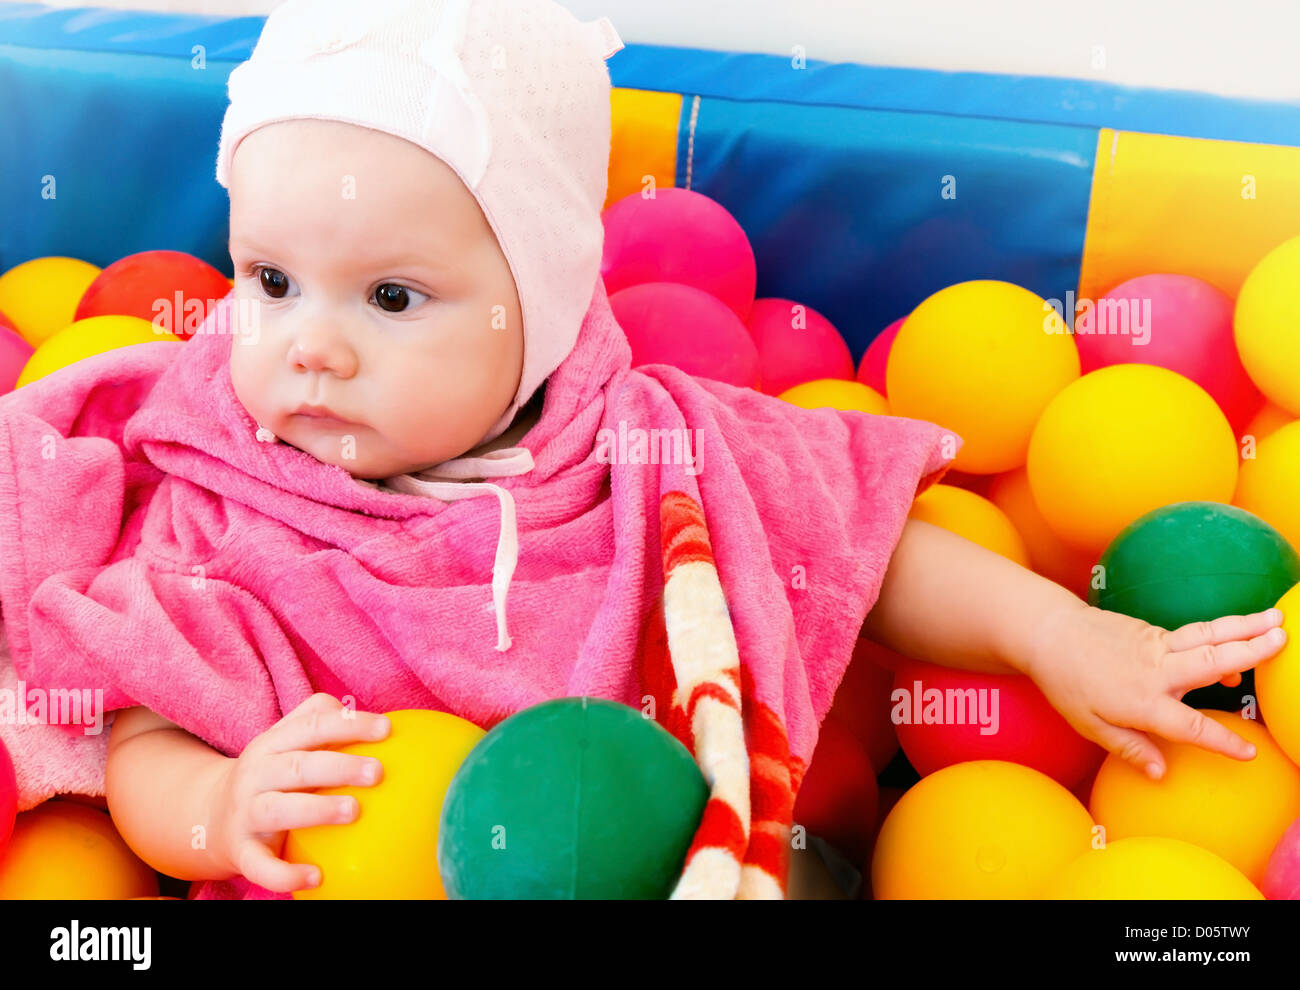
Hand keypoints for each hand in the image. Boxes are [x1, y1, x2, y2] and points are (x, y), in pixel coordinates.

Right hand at [205, 693, 390, 892]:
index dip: (349, 725)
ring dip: (317, 810)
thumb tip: (375, 722)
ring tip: (354, 811)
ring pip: (277, 809)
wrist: (208, 816)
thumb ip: (322, 724)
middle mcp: (256, 774)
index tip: (386, 730)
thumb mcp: (286, 743)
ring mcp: (246, 813)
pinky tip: (316, 878)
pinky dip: (284, 874)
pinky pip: (260, 866)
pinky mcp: (241, 851)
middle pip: (298, 766)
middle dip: (339, 767)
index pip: (311, 726)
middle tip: (377, 772)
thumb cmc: (270, 775)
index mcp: (272, 743)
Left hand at [1023, 601, 1286, 780]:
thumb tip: (1161, 772)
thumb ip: (1129, 748)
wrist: (1048, 633)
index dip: (1220, 740)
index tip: (1249, 753)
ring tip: (1278, 620)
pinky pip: (1192, 634)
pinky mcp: (1152, 630)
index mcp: (1142, 701)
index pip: (1189, 726)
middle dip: (1250, 652)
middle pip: (1210, 660)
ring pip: (1206, 636)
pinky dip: (1219, 634)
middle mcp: (1155, 670)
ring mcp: (1155, 645)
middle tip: (1284, 639)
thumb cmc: (1065, 683)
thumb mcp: (1089, 725)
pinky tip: (1239, 637)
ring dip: (1243, 627)